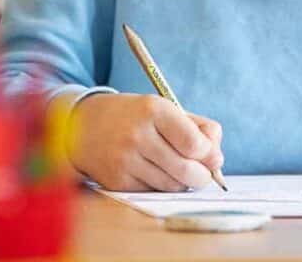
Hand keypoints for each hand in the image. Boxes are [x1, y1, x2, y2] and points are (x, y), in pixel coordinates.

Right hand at [67, 93, 223, 190]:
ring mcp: (125, 160)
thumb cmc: (136, 117)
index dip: (209, 154)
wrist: (84, 124)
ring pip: (172, 185)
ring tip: (176, 169)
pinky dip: (161, 187)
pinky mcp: (116, 181)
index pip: (194, 143)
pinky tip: (154, 172)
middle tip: (203, 173)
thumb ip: (198, 129)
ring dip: (182, 182)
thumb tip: (217, 160)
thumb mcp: (165, 109)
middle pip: (186, 170)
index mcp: (154, 110)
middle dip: (202, 176)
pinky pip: (153, 192)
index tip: (210, 155)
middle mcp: (138, 135)